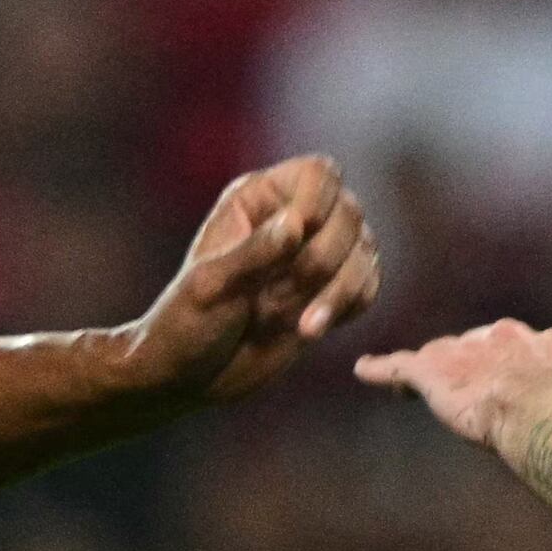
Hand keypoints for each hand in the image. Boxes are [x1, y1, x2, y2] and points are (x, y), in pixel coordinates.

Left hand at [123, 156, 380, 407]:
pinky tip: (310, 329)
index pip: (319, 174)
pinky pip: (367, 286)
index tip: (298, 235)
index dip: (318, 203)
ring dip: (335, 292)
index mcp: (257, 199)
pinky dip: (348, 307)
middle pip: (349, 213)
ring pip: (364, 252)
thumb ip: (254, 252)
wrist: (189, 377)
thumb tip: (297, 223)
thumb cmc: (184, 323)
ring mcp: (315, 256)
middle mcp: (292, 219)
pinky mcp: (329, 293)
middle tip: (270, 300)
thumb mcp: (210, 286)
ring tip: (297, 327)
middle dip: (319, 263)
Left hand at [354, 317, 551, 450]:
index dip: (518, 364)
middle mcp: (508, 339)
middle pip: (482, 346)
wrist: (545, 412)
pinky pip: (402, 368)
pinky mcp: (435, 371)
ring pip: (444, 355)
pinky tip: (365, 371)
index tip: (514, 375)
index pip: (530, 348)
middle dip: (473, 361)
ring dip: (432, 366)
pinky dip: (383, 370)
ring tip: (415, 380)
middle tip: (466, 383)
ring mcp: (469, 353)